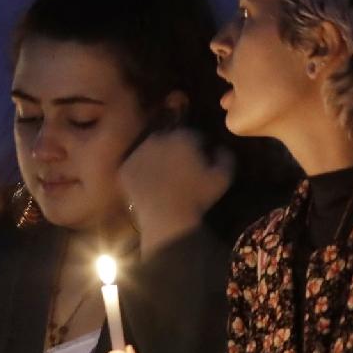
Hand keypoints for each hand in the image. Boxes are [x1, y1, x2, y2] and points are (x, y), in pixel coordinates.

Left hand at [118, 126, 233, 256]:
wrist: (166, 216)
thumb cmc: (197, 197)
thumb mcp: (223, 178)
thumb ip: (226, 156)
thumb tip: (219, 147)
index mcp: (183, 136)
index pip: (194, 136)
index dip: (199, 148)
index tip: (200, 162)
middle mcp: (159, 138)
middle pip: (170, 140)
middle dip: (176, 150)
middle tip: (181, 170)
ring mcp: (139, 152)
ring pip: (151, 151)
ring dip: (157, 159)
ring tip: (164, 178)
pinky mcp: (126, 167)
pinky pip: (136, 165)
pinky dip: (141, 172)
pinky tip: (150, 185)